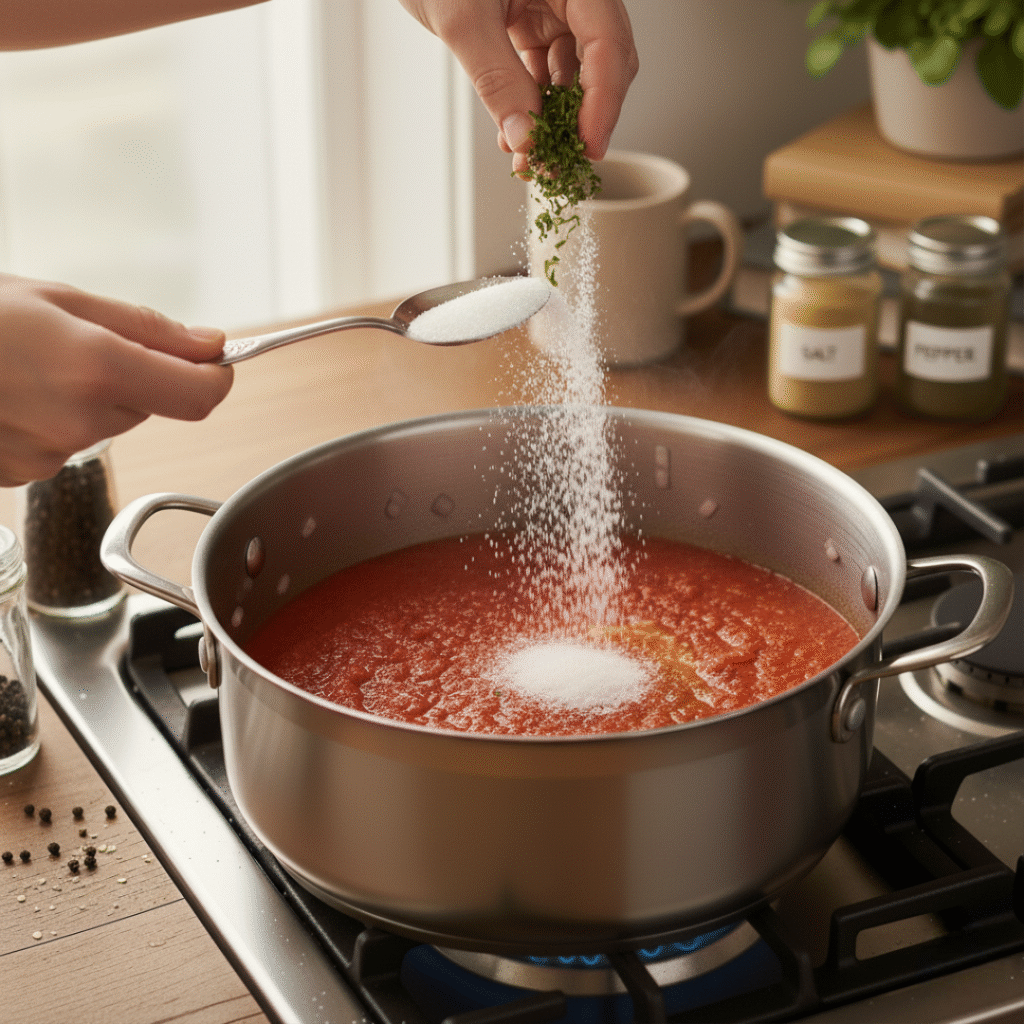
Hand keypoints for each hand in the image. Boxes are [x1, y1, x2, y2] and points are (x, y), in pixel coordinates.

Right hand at [0, 273, 232, 485]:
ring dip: (89, 399)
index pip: (198, 395)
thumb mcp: (58, 299)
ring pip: (106, 425)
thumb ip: (145, 326)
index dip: (215, 376)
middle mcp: (79, 422)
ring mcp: (49, 456)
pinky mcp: (23, 474)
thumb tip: (209, 343)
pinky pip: (63, 445)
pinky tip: (13, 395)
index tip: (215, 361)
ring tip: (30, 367)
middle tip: (75, 345)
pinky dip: (51, 422)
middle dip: (131, 375)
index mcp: (97, 370)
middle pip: (149, 405)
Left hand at [400, 0, 637, 174]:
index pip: (607, 42)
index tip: (588, 146)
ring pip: (571, 76)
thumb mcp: (463, 19)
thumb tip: (526, 138)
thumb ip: (497, 79)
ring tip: (530, 156)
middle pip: (601, 62)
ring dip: (553, 121)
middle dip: (581, 118)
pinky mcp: (531, 24)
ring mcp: (552, 8)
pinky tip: (517, 133)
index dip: (604, 100)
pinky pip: (543, 74)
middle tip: (560, 160)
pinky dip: (532, 106)